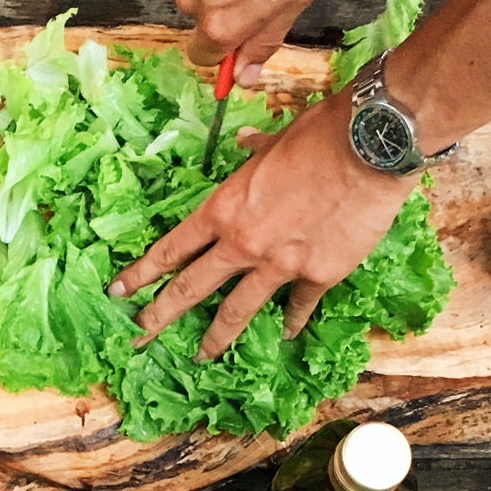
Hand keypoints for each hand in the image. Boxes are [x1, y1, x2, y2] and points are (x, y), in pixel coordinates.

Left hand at [107, 92, 413, 360]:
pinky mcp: (318, 275)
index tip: (119, 291)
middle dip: (160, 316)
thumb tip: (244, 145)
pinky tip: (284, 332)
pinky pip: (298, 306)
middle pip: (191, 288)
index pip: (172, 249)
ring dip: (215, 337)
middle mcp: (243, 243)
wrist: (371, 146)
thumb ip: (253, 153)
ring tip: (201, 356)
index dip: (142, 273)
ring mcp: (280, 264)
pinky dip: (292, 320)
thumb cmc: (320, 134)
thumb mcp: (274, 140)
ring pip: (237, 310)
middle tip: (138, 336)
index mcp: (224, 209)